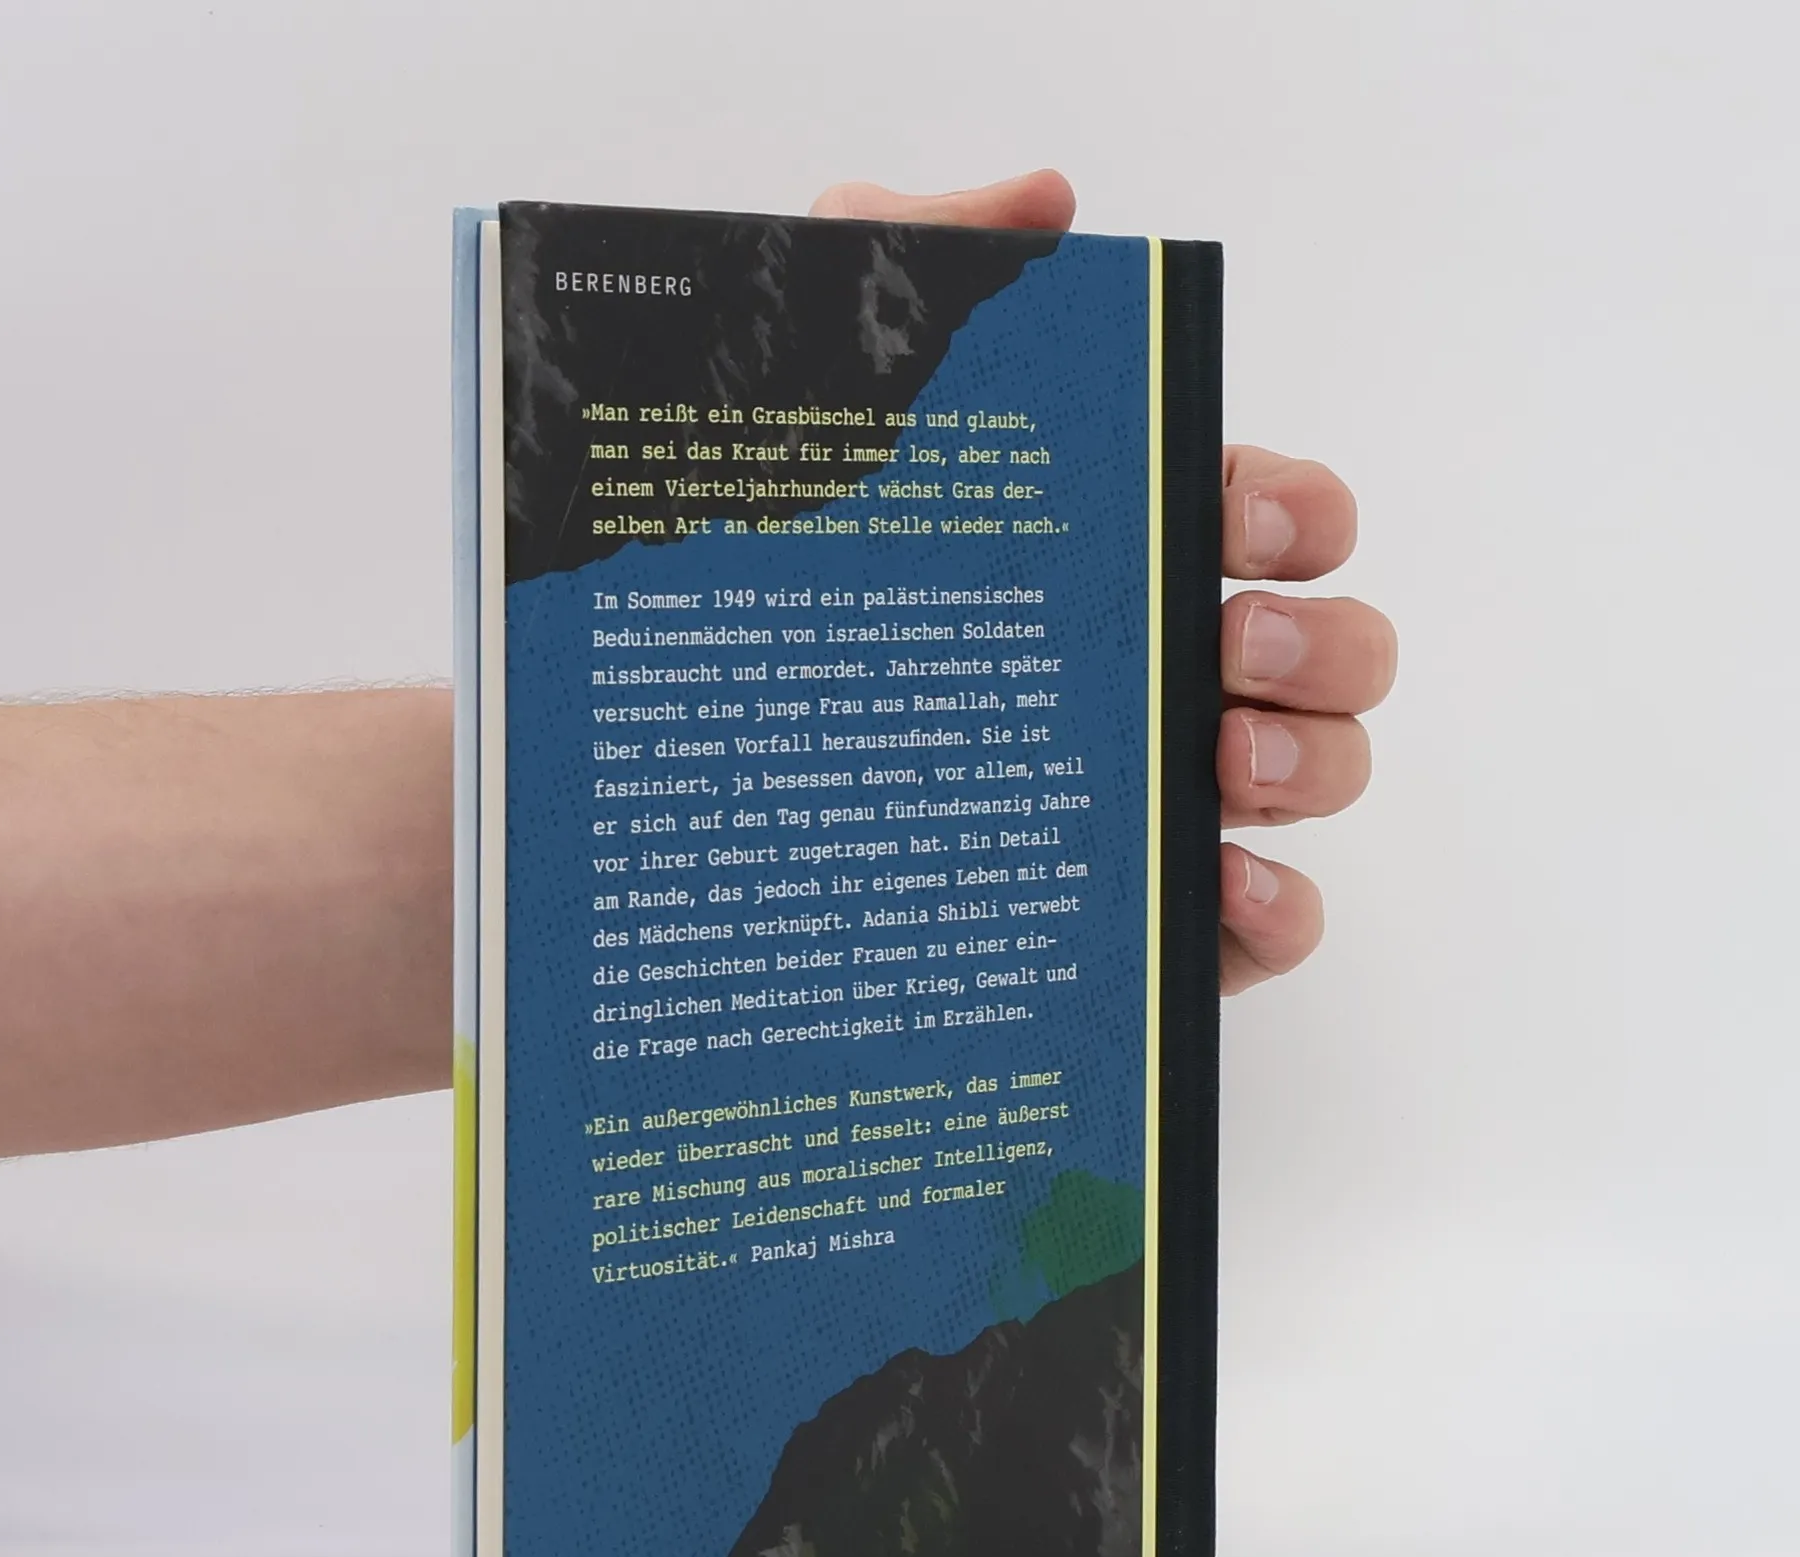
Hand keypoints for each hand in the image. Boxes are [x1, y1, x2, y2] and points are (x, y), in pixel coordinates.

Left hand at [811, 171, 1395, 994]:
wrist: (656, 788)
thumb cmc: (737, 586)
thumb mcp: (807, 400)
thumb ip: (911, 259)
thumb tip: (1047, 202)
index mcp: (1110, 552)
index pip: (1271, 515)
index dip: (1294, 510)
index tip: (1234, 517)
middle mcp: (1149, 672)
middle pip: (1331, 648)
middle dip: (1322, 640)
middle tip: (1226, 644)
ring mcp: (1153, 800)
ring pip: (1322, 774)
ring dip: (1314, 762)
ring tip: (1220, 759)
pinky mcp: (1131, 919)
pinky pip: (1264, 923)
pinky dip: (1277, 904)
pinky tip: (1213, 878)